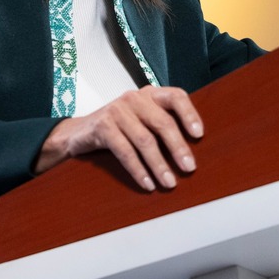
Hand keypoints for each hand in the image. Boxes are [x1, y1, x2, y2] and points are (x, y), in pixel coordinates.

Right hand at [36, 85, 203, 189]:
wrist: (79, 133)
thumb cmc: (120, 128)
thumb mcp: (142, 119)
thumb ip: (163, 124)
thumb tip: (192, 151)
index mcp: (150, 94)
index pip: (175, 96)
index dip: (189, 114)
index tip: (199, 135)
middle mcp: (134, 98)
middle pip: (162, 122)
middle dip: (178, 147)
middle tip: (189, 168)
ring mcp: (117, 111)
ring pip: (144, 140)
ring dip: (159, 164)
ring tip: (169, 182)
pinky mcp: (102, 127)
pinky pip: (125, 151)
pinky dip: (138, 170)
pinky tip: (148, 184)